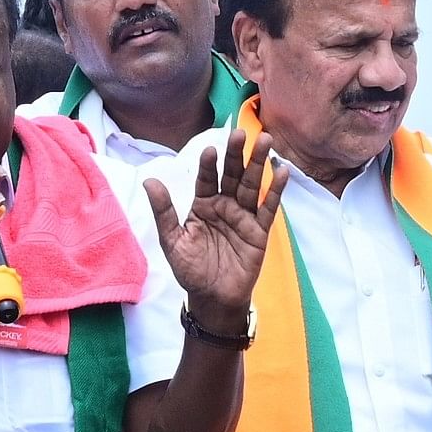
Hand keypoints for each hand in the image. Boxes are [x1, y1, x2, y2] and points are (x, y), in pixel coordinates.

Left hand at [144, 128, 281, 338]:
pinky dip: (275, 191)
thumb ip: (163, 212)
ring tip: (266, 141)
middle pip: (232, 175)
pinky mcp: (259, 231)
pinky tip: (281, 172)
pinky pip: (268, 208)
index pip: (207, 179)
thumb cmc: (191, 270)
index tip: (209, 150)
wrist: (212, 299)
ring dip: (259, 163)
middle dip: (236, 154)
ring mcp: (243, 216)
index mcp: (202, 205)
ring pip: (252, 185)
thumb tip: (150, 180)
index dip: (209, 165)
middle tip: (241, 133)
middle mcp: (224, 205)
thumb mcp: (172, 241)